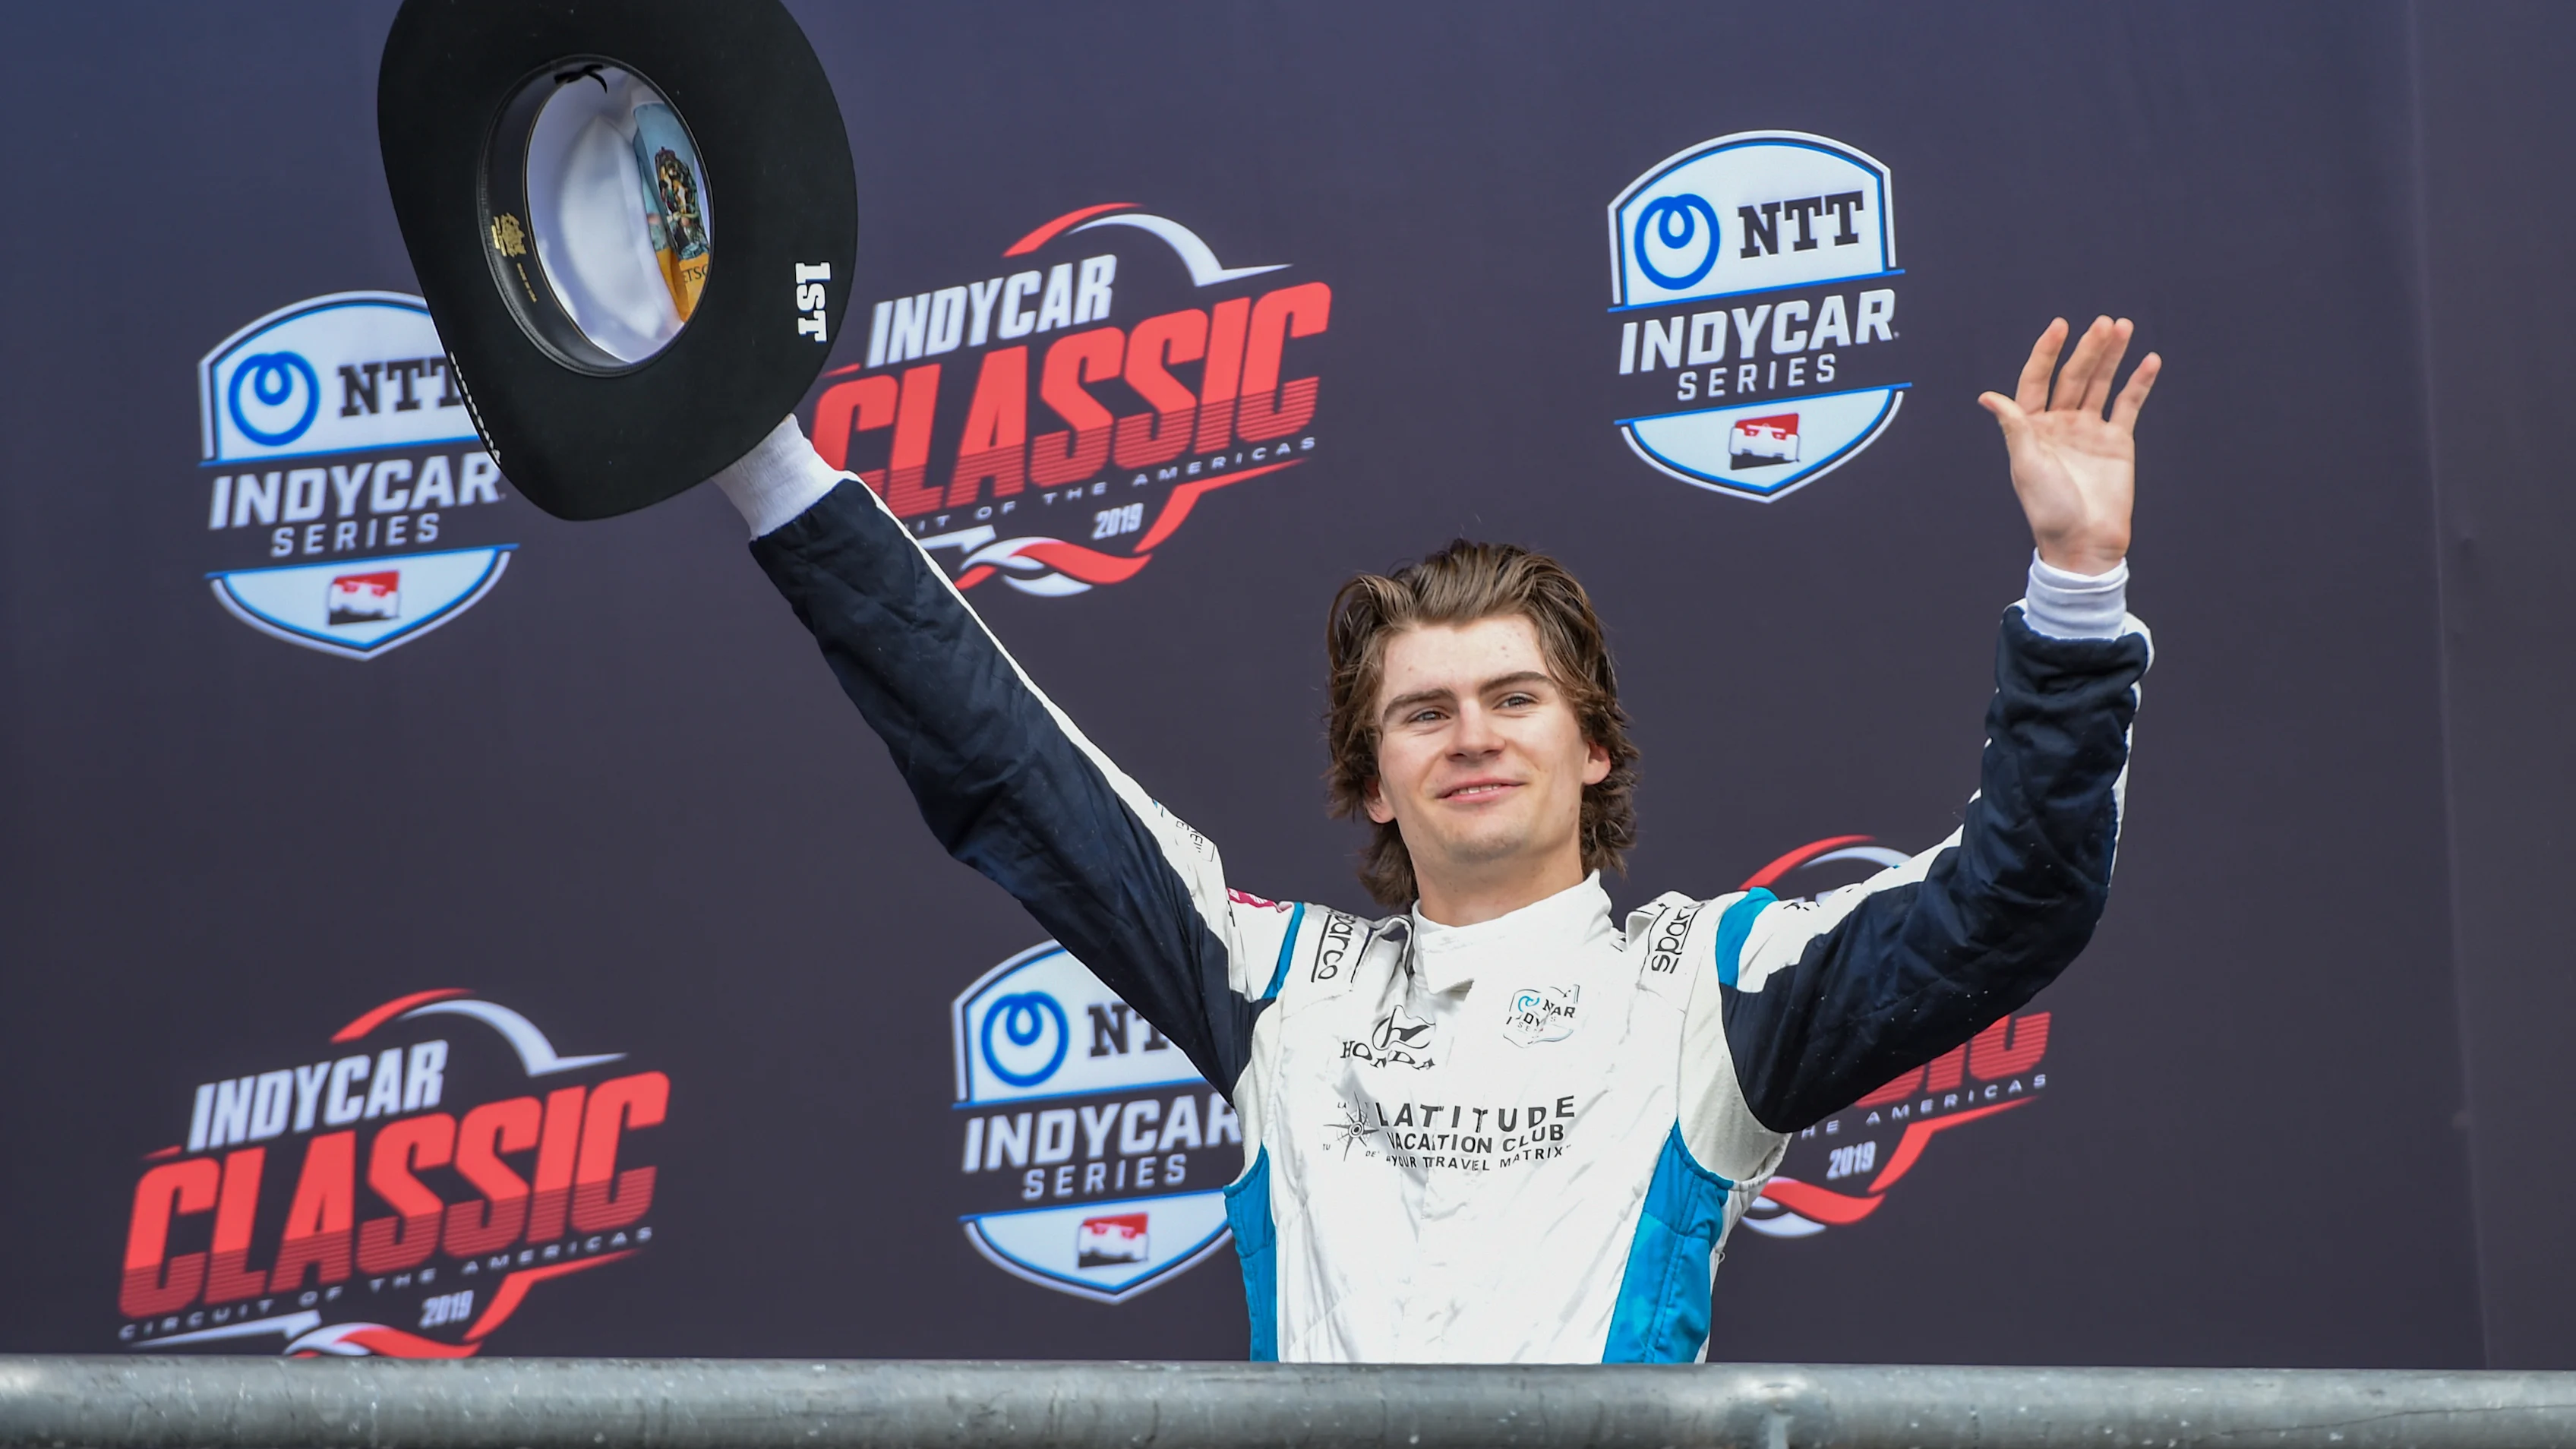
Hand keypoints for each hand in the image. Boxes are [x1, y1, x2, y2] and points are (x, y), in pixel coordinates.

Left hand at [1979, 316, 2160, 575]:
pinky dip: (2139, 383)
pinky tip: (2149, 360)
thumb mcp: (2026, 465)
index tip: (2059, 326)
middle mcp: (2060, 423)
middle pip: (2074, 377)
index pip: (2037, 380)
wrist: (2084, 541)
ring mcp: (2090, 430)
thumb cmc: (2048, 508)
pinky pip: (2129, 405)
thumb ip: (2014, 426)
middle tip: (2104, 323)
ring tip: (2122, 327)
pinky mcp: (2117, 441)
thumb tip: (1986, 396)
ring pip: (2101, 384)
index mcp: (2032, 427)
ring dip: (2112, 356)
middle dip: (2088, 349)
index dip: (2046, 353)